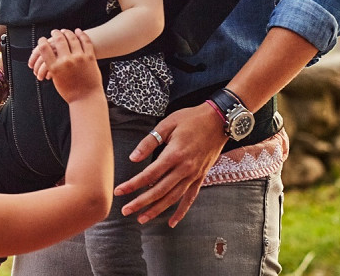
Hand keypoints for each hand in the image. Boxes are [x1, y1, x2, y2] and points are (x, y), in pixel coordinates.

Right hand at [36, 29, 99, 102]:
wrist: (87, 98)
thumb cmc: (70, 92)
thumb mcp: (56, 80)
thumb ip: (52, 67)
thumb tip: (48, 57)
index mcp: (55, 68)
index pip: (44, 48)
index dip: (41, 42)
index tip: (41, 40)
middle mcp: (66, 61)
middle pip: (58, 40)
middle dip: (55, 33)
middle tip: (54, 32)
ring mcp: (79, 58)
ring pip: (72, 38)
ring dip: (67, 32)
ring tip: (64, 31)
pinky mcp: (90, 58)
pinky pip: (85, 42)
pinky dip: (81, 35)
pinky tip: (78, 31)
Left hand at [115, 103, 228, 225]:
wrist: (219, 121)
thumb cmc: (191, 119)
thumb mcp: (167, 124)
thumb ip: (149, 142)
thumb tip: (133, 158)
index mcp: (174, 154)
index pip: (149, 175)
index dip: (133, 184)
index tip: (119, 191)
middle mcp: (185, 169)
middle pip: (159, 190)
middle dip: (141, 202)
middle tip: (126, 211)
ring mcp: (194, 175)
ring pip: (173, 197)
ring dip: (157, 209)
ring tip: (142, 218)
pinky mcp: (201, 177)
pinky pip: (190, 198)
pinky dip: (181, 211)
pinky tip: (172, 221)